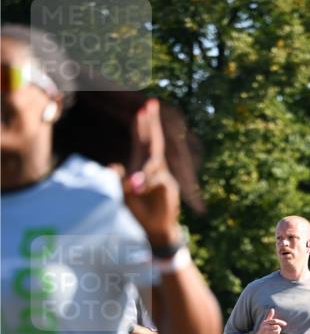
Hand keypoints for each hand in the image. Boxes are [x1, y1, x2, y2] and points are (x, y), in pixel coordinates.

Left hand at [115, 99, 181, 244]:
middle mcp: (157, 168)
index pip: (144, 142)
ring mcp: (165, 178)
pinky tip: (135, 188)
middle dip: (152, 124)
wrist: (155, 230)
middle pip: (154, 143)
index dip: (143, 125)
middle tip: (151, 103)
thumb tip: (114, 166)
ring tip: (132, 160)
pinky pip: (158, 180)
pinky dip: (146, 182)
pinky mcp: (170, 190)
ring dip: (142, 164)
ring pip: (154, 163)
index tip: (143, 107)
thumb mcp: (125, 193)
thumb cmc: (140, 211)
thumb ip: (120, 178)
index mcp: (145, 166)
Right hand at [252, 308, 286, 333]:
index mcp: (265, 322)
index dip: (281, 322)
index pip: (275, 321)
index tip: (285, 324)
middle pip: (277, 327)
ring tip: (276, 333)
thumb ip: (269, 316)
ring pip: (278, 332)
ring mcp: (267, 333)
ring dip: (278, 333)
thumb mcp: (264, 322)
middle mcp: (266, 327)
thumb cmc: (262, 329)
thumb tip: (272, 309)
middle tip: (277, 330)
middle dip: (279, 329)